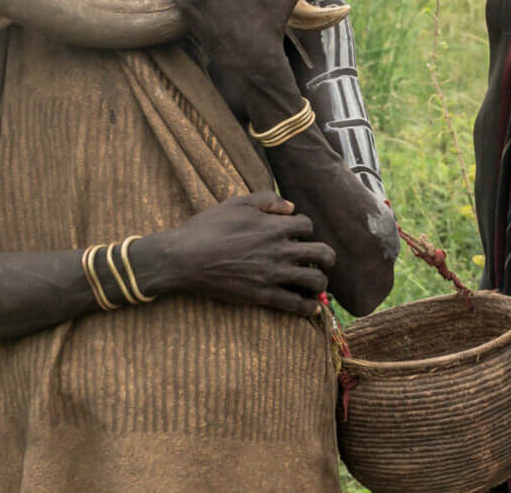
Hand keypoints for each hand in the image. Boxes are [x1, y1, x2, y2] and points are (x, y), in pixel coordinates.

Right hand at [135, 191, 335, 316]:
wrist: (184, 258)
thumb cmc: (208, 227)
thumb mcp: (237, 203)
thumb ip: (267, 200)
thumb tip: (291, 207)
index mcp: (275, 226)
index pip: (308, 225)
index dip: (304, 228)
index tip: (296, 234)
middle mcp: (281, 250)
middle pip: (323, 254)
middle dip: (327, 257)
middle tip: (322, 260)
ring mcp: (273, 274)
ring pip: (315, 281)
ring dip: (321, 282)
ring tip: (316, 283)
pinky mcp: (262, 295)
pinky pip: (295, 305)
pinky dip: (308, 308)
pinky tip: (311, 309)